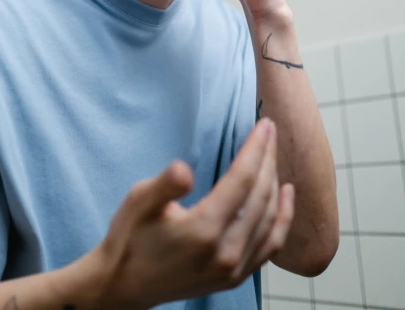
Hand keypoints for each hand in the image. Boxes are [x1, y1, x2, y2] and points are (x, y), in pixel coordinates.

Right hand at [95, 119, 294, 309]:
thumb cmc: (130, 237)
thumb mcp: (138, 202)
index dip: (256, 149)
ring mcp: (233, 269)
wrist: (124, 285)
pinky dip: (283, 218)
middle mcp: (225, 252)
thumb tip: (183, 169)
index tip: (264, 125)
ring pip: (269, 218)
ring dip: (274, 182)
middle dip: (268, 158)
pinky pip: (270, 244)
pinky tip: (285, 195)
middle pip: (260, 195)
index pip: (242, 179)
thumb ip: (164, 184)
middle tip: (270, 130)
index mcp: (203, 230)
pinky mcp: (235, 278)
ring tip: (272, 154)